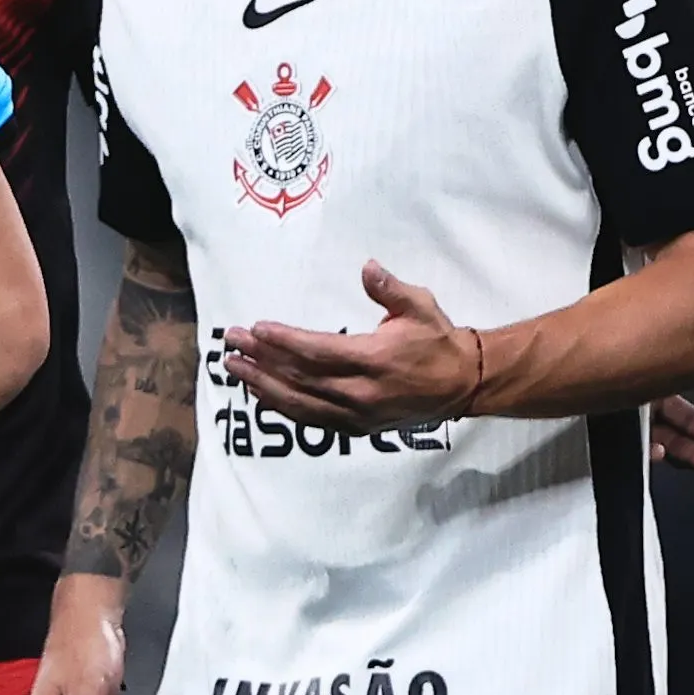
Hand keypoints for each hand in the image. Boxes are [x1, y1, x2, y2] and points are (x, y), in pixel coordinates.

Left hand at [219, 260, 484, 434]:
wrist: (463, 384)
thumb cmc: (438, 340)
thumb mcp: (420, 306)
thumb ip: (390, 289)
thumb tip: (367, 268)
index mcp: (374, 360)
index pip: (317, 352)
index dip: (283, 341)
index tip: (256, 328)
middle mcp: (360, 392)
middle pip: (299, 377)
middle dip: (260, 359)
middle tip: (231, 342)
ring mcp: (356, 414)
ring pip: (298, 402)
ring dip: (261, 385)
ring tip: (234, 367)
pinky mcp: (354, 427)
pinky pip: (309, 419)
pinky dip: (281, 406)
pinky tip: (259, 393)